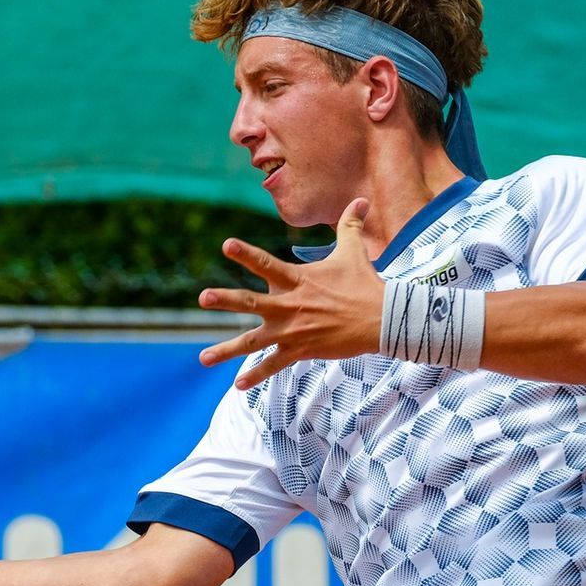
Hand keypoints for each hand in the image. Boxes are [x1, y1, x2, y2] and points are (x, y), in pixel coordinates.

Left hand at [196, 198, 384, 389]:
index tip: (226, 245)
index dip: (247, 255)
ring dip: (227, 349)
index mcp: (298, 280)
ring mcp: (293, 331)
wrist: (382, 320)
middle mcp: (290, 306)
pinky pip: (274, 365)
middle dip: (227, 300)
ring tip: (203, 358)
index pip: (267, 265)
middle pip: (252, 303)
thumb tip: (361, 199)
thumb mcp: (353, 252)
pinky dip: (256, 375)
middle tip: (203, 297)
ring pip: (254, 341)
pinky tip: (238, 385)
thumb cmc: (365, 284)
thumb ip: (349, 226)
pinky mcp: (301, 350)